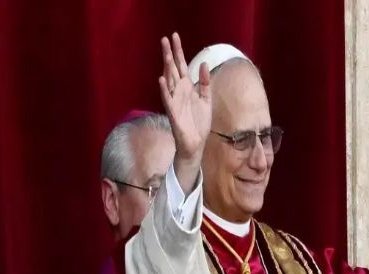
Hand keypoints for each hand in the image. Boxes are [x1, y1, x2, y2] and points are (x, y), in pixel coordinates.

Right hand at [158, 33, 210, 190]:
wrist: (196, 143)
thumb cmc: (199, 123)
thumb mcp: (206, 100)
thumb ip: (204, 83)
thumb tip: (203, 64)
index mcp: (187, 88)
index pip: (181, 65)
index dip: (178, 51)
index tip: (175, 36)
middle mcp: (179, 92)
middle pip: (173, 69)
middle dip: (169, 54)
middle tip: (165, 38)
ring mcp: (175, 101)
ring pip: (169, 81)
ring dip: (167, 68)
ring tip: (166, 54)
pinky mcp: (173, 112)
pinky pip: (168, 99)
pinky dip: (165, 90)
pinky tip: (162, 79)